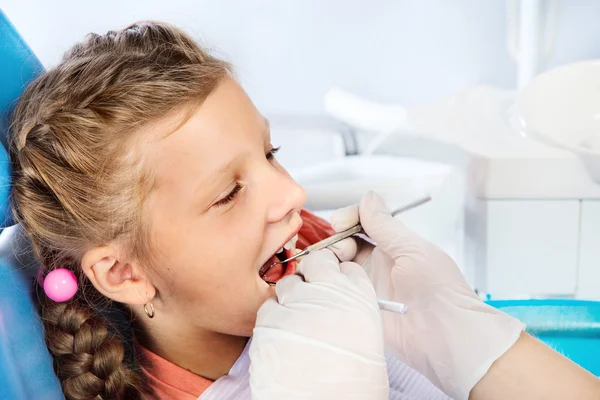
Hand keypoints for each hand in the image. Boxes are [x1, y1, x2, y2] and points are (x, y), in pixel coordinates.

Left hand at [249, 249, 388, 399]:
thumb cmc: (351, 386)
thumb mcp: (367, 343)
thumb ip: (352, 312)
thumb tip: (339, 305)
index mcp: (359, 298)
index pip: (347, 267)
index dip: (338, 275)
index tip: (334, 286)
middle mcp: (330, 292)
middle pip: (318, 262)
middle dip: (313, 274)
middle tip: (311, 296)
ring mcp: (298, 302)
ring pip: (289, 282)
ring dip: (291, 297)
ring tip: (294, 322)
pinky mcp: (271, 318)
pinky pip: (268, 306)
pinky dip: (273, 317)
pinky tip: (280, 336)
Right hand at [329, 192, 524, 399]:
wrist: (445, 335)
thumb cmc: (438, 288)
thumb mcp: (412, 249)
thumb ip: (385, 225)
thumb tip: (367, 197)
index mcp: (394, 248)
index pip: (363, 224)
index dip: (349, 219)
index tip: (339, 221)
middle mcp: (377, 266)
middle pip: (345, 245)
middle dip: (336, 240)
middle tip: (339, 247)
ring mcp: (366, 289)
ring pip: (337, 267)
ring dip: (329, 260)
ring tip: (332, 264)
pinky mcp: (358, 310)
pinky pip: (335, 294)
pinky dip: (326, 284)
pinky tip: (325, 280)